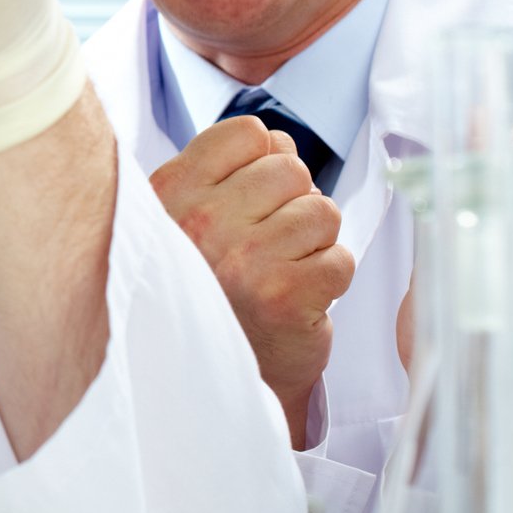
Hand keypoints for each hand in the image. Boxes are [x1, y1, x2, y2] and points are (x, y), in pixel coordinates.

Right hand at [152, 117, 354, 445]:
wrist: (204, 378)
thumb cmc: (202, 291)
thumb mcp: (180, 217)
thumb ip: (221, 170)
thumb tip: (281, 141)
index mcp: (171, 193)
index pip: (249, 134)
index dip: (264, 159)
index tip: (253, 194)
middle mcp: (202, 222)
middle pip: (292, 169)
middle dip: (293, 202)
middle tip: (271, 241)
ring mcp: (244, 259)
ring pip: (322, 211)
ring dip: (315, 242)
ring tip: (284, 267)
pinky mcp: (286, 297)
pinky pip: (341, 258)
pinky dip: (330, 277)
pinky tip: (300, 294)